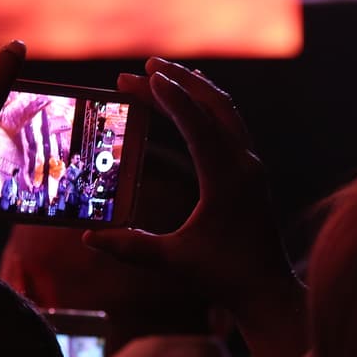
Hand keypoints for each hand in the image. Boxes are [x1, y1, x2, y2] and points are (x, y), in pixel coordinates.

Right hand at [84, 58, 296, 315]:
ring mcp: (251, 166)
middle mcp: (244, 165)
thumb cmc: (223, 277)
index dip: (169, 98)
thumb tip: (89, 237)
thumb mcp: (174, 262)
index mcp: (227, 180)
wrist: (266, 290)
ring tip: (164, 74)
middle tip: (146, 66)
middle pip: (215, 106)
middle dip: (181, 82)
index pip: (198, 125)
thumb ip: (131, 248)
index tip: (144, 76)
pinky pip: (230, 126)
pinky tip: (187, 106)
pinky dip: (207, 108)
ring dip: (196, 90)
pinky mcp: (250, 172)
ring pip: (226, 112)